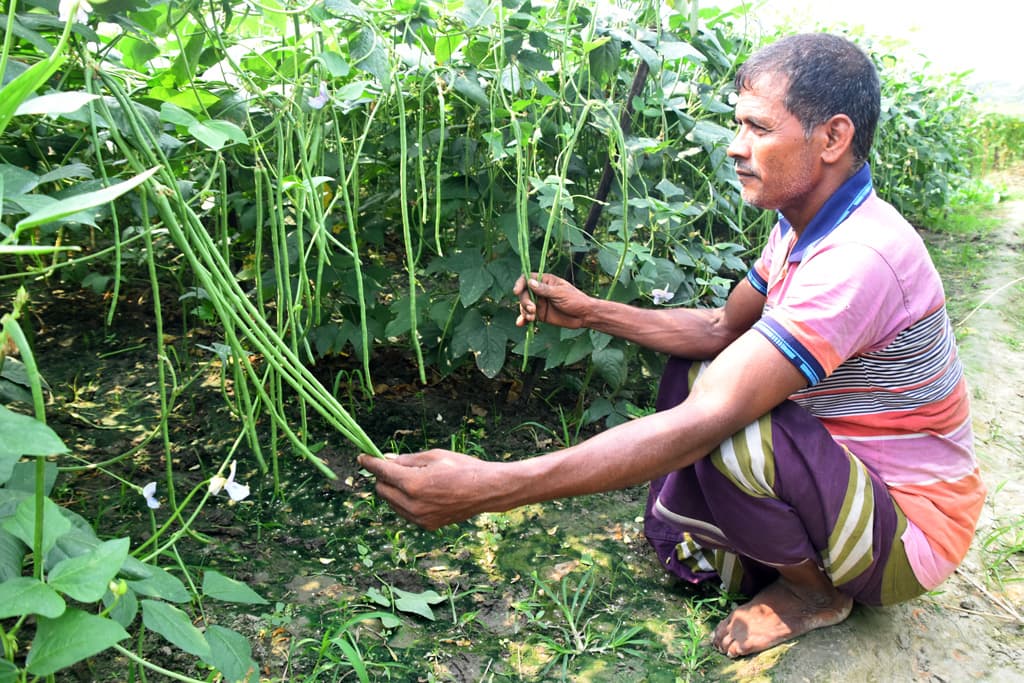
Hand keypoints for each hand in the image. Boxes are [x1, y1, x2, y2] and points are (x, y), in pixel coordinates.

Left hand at [357, 450, 500, 529]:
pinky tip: (421, 493)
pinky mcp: (426, 525)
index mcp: (413, 483)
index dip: (370, 463)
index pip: (382, 472)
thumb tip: (386, 460)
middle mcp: (413, 504)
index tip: (362, 458)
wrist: (486, 490)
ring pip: (392, 503)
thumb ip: (406, 460)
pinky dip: (405, 502)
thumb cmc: (462, 467)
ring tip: (412, 480)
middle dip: (383, 478)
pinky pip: (405, 512)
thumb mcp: (433, 456)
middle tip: (392, 467)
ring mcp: (419, 518)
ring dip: (394, 491)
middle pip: (382, 490)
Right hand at [513, 272, 590, 328]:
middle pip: (524, 294)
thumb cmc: (575, 300)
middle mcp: (540, 291)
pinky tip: (520, 323)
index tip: (517, 291)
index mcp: (545, 281)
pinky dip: (523, 319)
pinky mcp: (540, 315)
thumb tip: (530, 282)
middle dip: (525, 302)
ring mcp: (539, 303)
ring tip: (532, 318)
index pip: (527, 279)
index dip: (520, 284)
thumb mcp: (560, 293)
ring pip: (524, 305)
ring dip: (524, 311)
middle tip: (532, 309)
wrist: (584, 316)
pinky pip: (528, 316)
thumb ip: (544, 289)